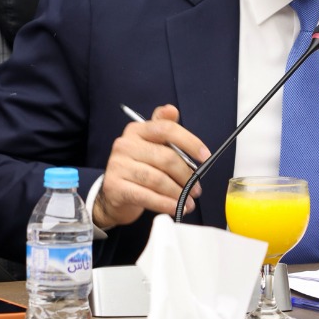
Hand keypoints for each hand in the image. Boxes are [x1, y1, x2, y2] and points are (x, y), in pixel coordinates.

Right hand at [94, 104, 209, 229]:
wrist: (113, 195)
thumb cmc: (138, 168)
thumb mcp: (151, 146)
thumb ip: (164, 129)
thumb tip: (172, 110)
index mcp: (137, 130)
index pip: (167, 129)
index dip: (190, 142)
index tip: (205, 156)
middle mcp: (125, 144)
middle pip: (166, 158)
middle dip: (186, 176)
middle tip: (197, 189)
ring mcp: (117, 165)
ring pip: (157, 179)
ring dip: (178, 193)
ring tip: (189, 202)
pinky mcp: (115, 187)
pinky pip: (146, 196)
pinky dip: (165, 204)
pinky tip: (176, 208)